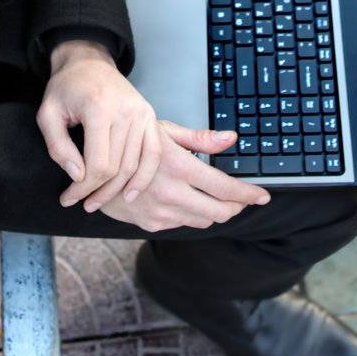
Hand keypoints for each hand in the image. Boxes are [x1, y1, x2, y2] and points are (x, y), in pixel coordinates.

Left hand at [36, 39, 164, 210]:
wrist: (89, 62)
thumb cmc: (66, 89)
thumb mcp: (48, 114)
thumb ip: (58, 147)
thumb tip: (77, 177)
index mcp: (99, 108)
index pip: (98, 164)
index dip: (83, 188)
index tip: (68, 198)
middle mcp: (126, 111)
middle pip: (117, 168)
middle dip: (98, 193)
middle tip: (82, 204)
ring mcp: (143, 113)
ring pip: (135, 165)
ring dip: (118, 190)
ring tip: (99, 202)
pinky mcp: (151, 116)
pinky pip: (154, 153)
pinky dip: (145, 176)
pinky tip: (132, 193)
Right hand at [89, 118, 271, 230]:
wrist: (94, 166)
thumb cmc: (131, 142)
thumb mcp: (164, 131)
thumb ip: (201, 138)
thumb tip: (232, 139)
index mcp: (179, 166)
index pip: (225, 188)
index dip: (249, 195)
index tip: (262, 196)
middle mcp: (171, 193)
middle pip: (221, 211)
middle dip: (236, 206)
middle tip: (240, 198)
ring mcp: (160, 212)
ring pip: (204, 220)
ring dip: (214, 211)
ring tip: (212, 196)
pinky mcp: (150, 224)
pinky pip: (183, 224)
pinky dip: (190, 214)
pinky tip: (184, 199)